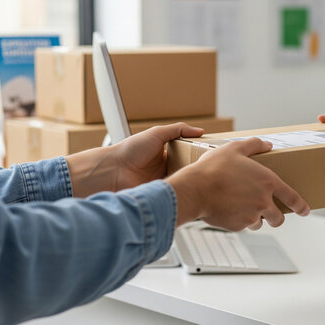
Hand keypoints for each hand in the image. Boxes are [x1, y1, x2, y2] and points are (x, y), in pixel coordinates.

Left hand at [67, 123, 203, 196]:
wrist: (113, 170)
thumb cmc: (130, 150)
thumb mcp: (157, 133)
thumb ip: (178, 130)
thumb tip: (200, 130)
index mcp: (166, 154)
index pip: (188, 155)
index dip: (198, 156)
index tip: (211, 156)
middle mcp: (166, 169)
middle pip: (188, 170)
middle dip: (198, 170)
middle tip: (211, 169)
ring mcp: (163, 182)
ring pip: (183, 183)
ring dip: (191, 182)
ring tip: (206, 180)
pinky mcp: (159, 195)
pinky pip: (175, 194)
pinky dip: (182, 193)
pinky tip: (192, 191)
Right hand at [166, 138, 310, 230]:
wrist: (194, 190)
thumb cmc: (214, 168)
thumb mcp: (235, 148)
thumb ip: (254, 145)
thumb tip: (267, 144)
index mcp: (268, 182)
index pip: (293, 198)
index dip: (301, 206)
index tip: (305, 210)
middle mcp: (263, 201)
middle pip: (278, 218)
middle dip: (276, 217)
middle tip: (270, 214)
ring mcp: (251, 215)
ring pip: (260, 223)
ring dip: (256, 218)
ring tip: (242, 207)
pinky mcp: (237, 226)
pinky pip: (243, 226)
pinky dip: (239, 220)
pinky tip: (229, 210)